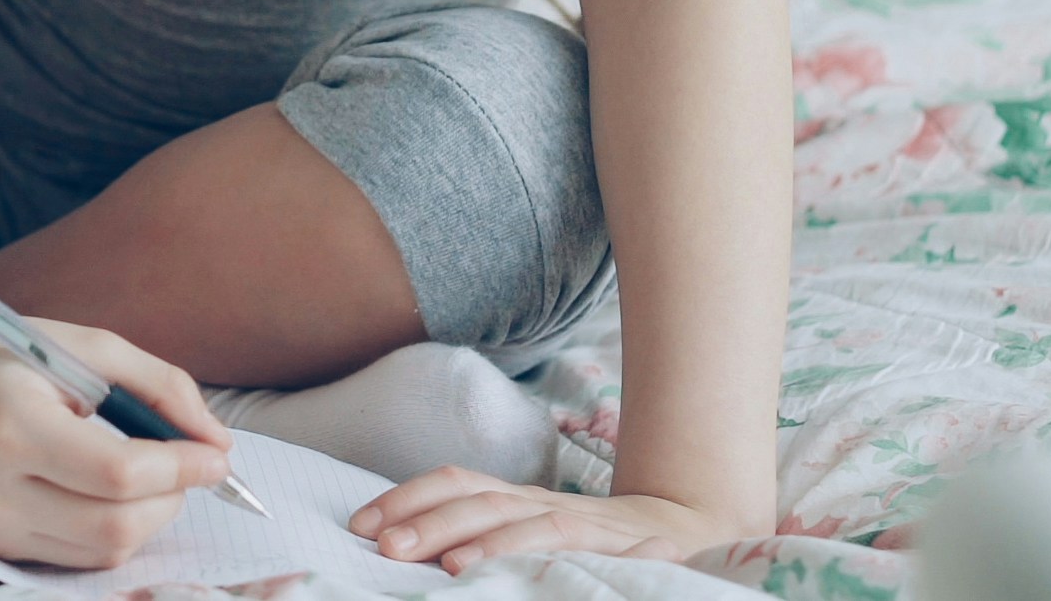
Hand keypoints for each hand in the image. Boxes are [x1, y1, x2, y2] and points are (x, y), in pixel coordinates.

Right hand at [0, 320, 234, 569]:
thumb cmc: (6, 355)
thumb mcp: (83, 347)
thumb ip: (160, 386)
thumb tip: (217, 440)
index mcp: (10, 422)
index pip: (116, 473)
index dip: (180, 468)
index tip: (217, 455)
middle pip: (116, 525)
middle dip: (174, 497)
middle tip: (189, 463)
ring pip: (105, 550)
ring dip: (150, 517)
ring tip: (152, 474)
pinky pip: (81, 557)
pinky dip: (116, 531)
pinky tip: (114, 493)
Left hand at [349, 472, 725, 573]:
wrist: (692, 529)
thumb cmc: (598, 544)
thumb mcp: (536, 536)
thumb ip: (487, 535)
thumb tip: (404, 546)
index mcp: (520, 499)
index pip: (457, 482)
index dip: (406, 496)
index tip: (359, 521)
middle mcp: (543, 503)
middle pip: (476, 499)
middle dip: (424, 518)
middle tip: (381, 544)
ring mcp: (580, 523)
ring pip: (518, 521)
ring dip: (470, 537)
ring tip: (431, 561)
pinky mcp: (616, 547)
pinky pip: (563, 546)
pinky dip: (525, 553)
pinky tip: (490, 568)